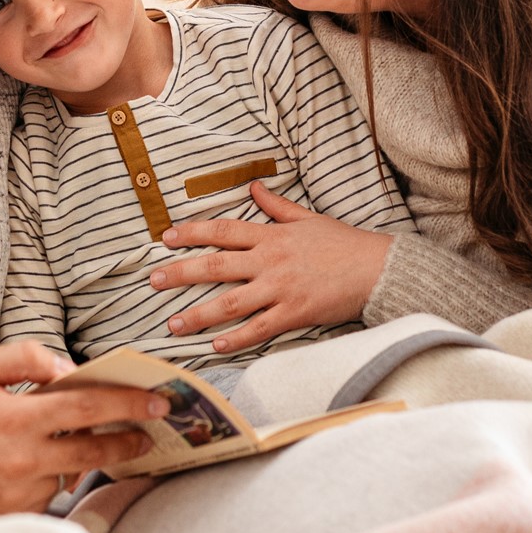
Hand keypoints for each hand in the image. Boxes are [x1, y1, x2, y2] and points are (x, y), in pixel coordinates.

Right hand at [0, 343, 159, 522]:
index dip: (130, 404)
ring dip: (75, 461)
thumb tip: (69, 368)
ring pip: (69, 476)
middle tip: (147, 433)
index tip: (159, 402)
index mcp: (16, 419)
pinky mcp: (10, 519)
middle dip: (128, 441)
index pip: (90, 408)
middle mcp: (22, 462)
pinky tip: (27, 470)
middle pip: (95, 452)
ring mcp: (18, 496)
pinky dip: (46, 482)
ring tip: (62, 447)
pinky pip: (46, 499)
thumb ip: (24, 358)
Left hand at [148, 182, 392, 355]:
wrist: (378, 269)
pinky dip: (236, 338)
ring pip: (231, 302)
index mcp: (272, 236)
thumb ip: (277, 206)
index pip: (224, 231)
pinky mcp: (295, 314)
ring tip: (173, 324)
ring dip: (199, 314)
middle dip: (181, 273)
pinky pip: (259, 328)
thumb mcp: (308, 219)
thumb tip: (254, 187)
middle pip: (216, 266)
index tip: (166, 238)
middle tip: (153, 281)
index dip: (192, 233)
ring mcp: (281, 289)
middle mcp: (271, 261)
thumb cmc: (343, 244)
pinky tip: (215, 345)